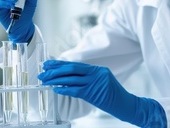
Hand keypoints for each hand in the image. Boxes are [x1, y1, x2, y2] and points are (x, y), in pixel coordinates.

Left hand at [38, 60, 166, 126]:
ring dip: (56, 80)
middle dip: (55, 70)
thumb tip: (68, 79)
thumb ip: (88, 79)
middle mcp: (96, 73)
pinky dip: (64, 89)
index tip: (48, 64)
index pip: (75, 65)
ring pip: (71, 78)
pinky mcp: (94, 93)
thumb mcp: (101, 84)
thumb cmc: (113, 97)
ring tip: (45, 80)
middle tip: (43, 72)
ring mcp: (96, 82)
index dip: (60, 64)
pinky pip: (76, 90)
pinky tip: (56, 89)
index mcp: (97, 69)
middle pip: (72, 69)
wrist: (126, 105)